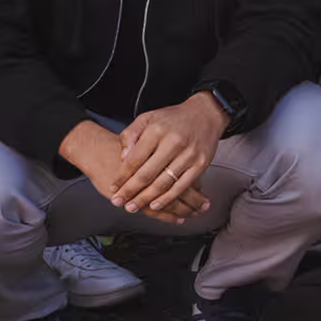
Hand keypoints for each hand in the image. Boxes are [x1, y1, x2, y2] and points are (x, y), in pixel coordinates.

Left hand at [106, 95, 225, 214]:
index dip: (122, 176)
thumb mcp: (148, 118)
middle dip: (130, 191)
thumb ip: (131, 135)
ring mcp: (189, 154)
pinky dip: (167, 198)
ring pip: (163, 183)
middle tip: (118, 202)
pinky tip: (155, 205)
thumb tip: (123, 158)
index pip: (134, 159)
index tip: (113, 187)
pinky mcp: (201, 164)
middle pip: (147, 174)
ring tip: (133, 207)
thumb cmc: (174, 118)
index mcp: (157, 130)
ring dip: (145, 198)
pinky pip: (181, 186)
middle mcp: (173, 142)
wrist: (206, 113)